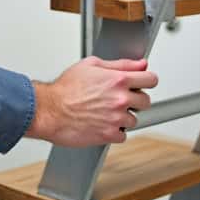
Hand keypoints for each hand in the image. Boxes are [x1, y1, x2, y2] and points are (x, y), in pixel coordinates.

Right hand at [26, 56, 157, 146]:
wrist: (49, 110)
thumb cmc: (65, 88)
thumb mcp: (92, 65)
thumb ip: (121, 64)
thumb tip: (141, 63)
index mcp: (119, 79)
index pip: (151, 79)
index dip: (147, 81)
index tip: (142, 83)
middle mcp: (120, 99)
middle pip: (146, 101)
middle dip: (136, 100)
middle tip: (121, 99)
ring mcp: (116, 118)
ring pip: (134, 119)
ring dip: (124, 117)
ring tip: (106, 112)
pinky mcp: (109, 135)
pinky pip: (123, 135)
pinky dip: (115, 132)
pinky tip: (103, 123)